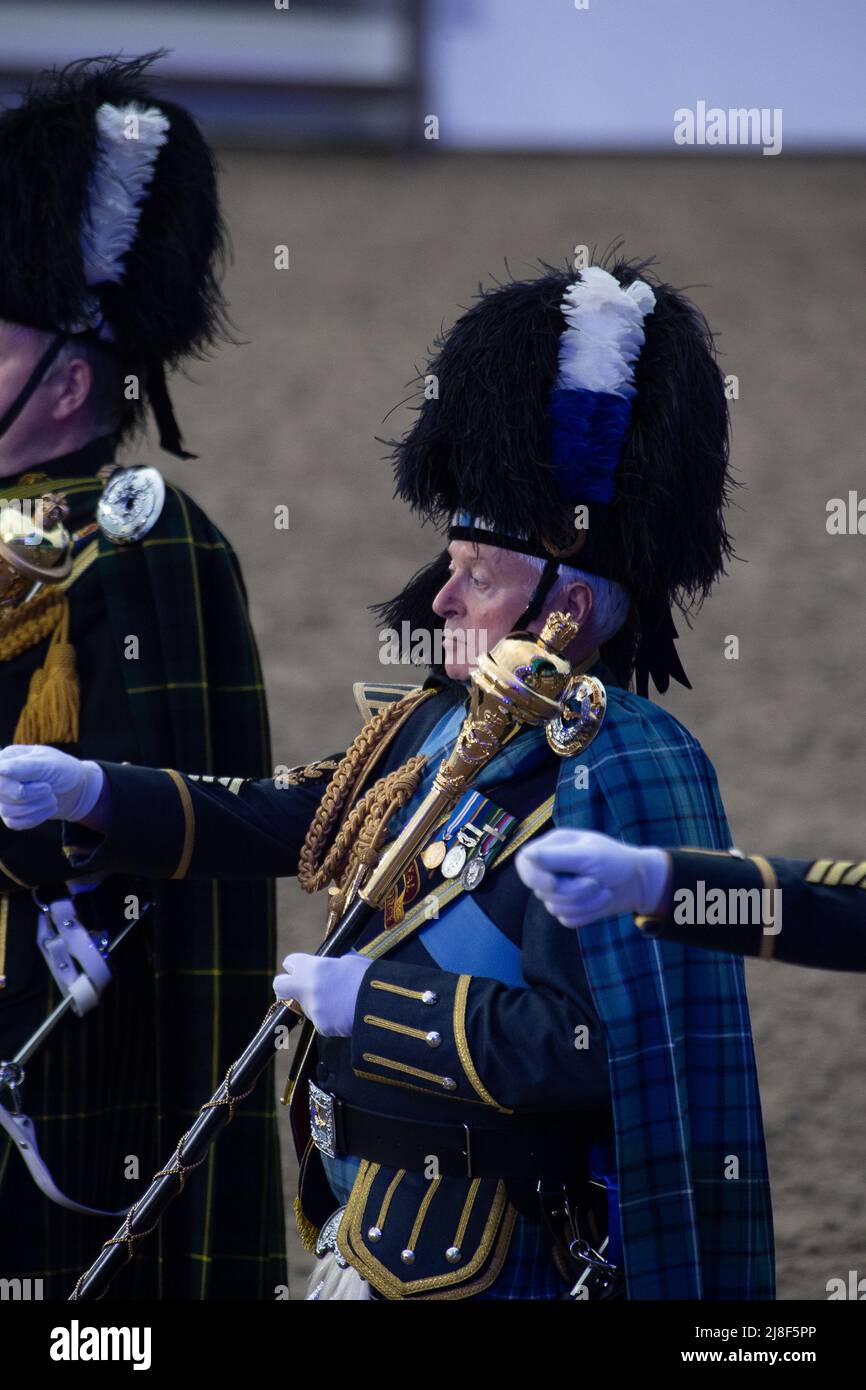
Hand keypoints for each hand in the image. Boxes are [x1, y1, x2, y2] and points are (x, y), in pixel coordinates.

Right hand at [0, 745, 104, 829]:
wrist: (75, 789)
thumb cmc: (62, 770)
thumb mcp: (48, 763)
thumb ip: (22, 766)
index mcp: (7, 758)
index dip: (10, 784)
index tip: (32, 785)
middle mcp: (1, 778)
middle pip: (1, 794)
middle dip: (29, 794)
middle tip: (48, 789)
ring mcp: (3, 797)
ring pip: (6, 811)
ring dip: (35, 807)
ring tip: (51, 798)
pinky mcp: (10, 814)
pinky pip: (14, 823)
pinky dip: (35, 817)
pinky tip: (48, 808)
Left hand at [273, 949, 372, 1036]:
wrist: (382, 1004)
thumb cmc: (369, 977)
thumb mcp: (352, 960)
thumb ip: (335, 962)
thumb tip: (334, 962)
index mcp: (314, 967)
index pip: (290, 963)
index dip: (298, 965)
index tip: (305, 968)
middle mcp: (307, 988)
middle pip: (280, 985)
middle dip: (287, 986)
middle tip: (300, 987)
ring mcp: (313, 1009)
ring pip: (303, 1005)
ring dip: (314, 1003)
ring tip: (339, 1001)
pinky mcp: (321, 1026)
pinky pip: (320, 1020)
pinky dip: (329, 1017)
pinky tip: (345, 1013)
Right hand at [515, 828, 671, 926]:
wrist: (637, 882)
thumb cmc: (615, 860)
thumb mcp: (588, 856)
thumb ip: (555, 857)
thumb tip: (526, 856)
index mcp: (552, 847)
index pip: (524, 862)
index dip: (534, 877)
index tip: (553, 884)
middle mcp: (551, 868)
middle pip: (542, 891)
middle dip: (573, 891)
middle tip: (595, 882)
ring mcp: (559, 890)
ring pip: (555, 908)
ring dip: (585, 902)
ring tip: (603, 889)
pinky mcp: (568, 908)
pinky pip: (567, 919)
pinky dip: (588, 913)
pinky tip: (600, 900)